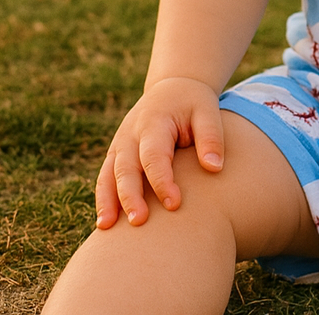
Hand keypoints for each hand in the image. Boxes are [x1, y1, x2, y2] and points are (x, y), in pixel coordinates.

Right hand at [94, 77, 224, 228]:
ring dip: (107, 201)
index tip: (174, 204)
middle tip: (139, 221)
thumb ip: (211, 137)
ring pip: (108, 175)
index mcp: (154, 122)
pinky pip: (105, 178)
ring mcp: (120, 144)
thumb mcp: (207, 111)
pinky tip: (105, 224)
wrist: (172, 88)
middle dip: (130, 196)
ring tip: (107, 229)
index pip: (154, 155)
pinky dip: (103, 199)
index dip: (162, 180)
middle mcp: (131, 134)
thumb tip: (215, 168)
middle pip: (126, 167)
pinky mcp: (116, 154)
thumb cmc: (193, 103)